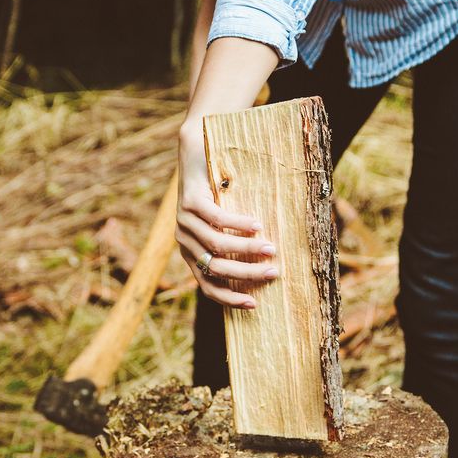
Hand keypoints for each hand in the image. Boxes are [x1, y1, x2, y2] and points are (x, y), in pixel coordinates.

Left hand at [176, 119, 278, 308]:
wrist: (195, 153)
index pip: (208, 286)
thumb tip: (263, 268)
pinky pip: (218, 220)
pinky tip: (257, 225)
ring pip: (218, 246)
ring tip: (271, 249)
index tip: (254, 304)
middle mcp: (183, 242)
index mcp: (190, 253)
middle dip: (247, 274)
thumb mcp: (220, 224)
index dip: (230, 298)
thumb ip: (232, 244)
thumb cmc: (215, 192)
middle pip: (217, 269)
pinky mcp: (190, 202)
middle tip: (274, 273)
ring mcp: (183, 222)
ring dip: (248, 250)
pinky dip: (239, 225)